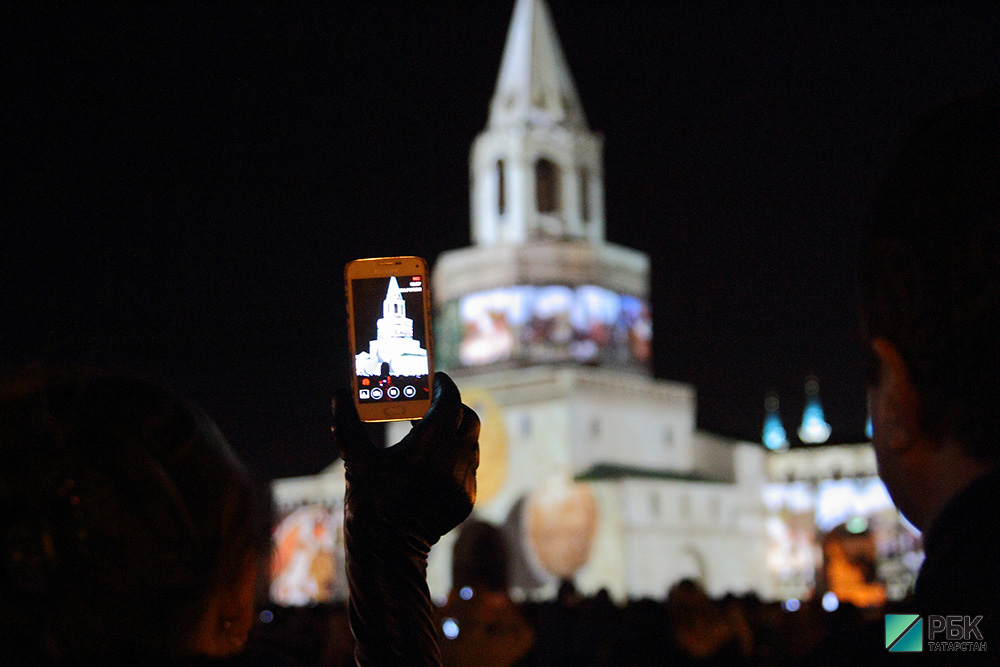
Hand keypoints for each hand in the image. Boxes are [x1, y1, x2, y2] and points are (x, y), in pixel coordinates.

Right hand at [334, 372, 479, 543]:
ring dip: (454, 432)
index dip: (443, 387)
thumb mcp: (356, 461)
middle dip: (451, 407)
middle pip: (468, 419)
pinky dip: (456, 456)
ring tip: (427, 433)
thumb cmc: (369, 503)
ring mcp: (464, 482)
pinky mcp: (467, 499)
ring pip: (471, 443)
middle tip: (429, 405)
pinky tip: (432, 462)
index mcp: (431, 445)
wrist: (387, 553)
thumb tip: (339, 394)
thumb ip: (348, 423)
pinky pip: (469, 467)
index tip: (433, 380)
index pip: (450, 401)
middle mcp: (455, 461)